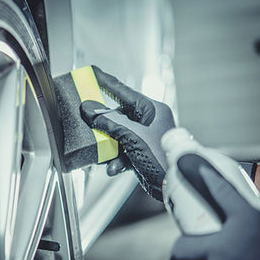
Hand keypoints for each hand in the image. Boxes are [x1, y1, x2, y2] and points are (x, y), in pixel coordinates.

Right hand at [79, 66, 174, 200]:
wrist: (172, 186)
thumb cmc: (162, 158)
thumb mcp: (132, 136)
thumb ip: (109, 121)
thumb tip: (89, 108)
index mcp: (152, 110)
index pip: (124, 91)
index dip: (107, 82)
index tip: (93, 73)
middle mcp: (149, 122)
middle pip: (117, 116)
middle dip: (103, 124)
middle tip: (87, 119)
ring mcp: (145, 138)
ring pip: (117, 136)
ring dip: (108, 147)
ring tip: (102, 154)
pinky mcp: (140, 154)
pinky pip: (122, 152)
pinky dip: (115, 160)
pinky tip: (113, 167)